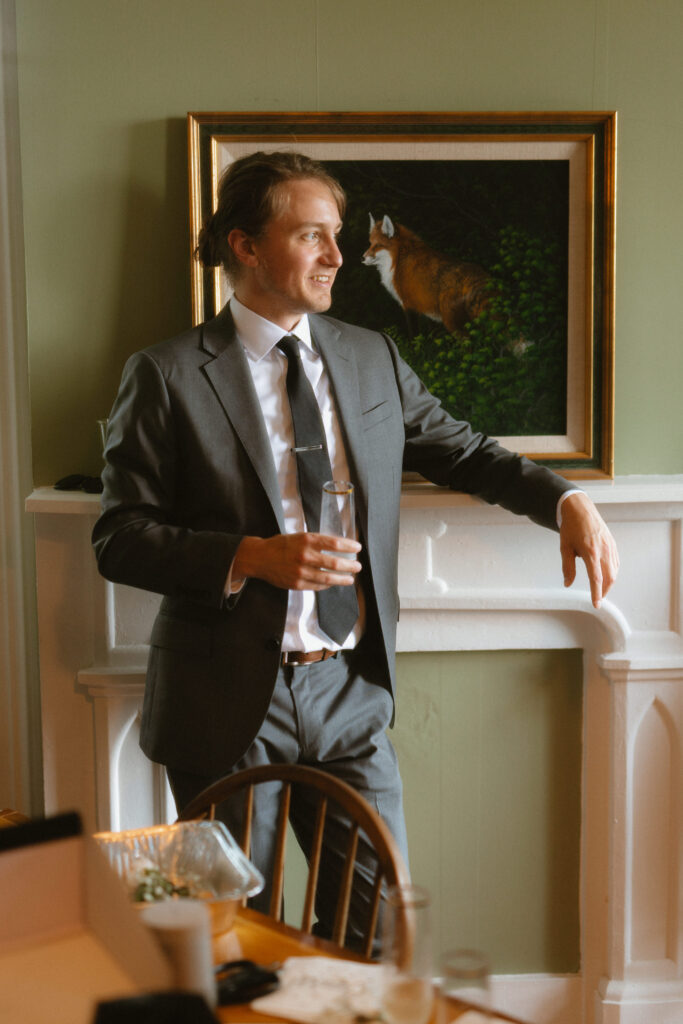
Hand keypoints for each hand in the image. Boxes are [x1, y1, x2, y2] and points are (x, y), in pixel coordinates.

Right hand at [232, 533, 361, 590]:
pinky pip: (318, 586)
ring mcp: (301, 571)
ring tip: (350, 578)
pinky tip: (333, 582)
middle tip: (358, 566)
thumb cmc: (282, 545)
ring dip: (342, 579)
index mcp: (306, 540)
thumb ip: (317, 542)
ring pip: (328, 578)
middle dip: (350, 565)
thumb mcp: (300, 536)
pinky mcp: (297, 584)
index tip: (357, 547)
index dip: (349, 546)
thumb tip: (340, 546)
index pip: (334, 543)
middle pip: (334, 563)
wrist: (260, 557)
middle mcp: (304, 555)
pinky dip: (327, 584)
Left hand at [559, 492, 618, 607]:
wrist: (580, 508)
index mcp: (590, 552)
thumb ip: (567, 567)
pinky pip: (616, 562)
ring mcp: (610, 546)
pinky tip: (606, 575)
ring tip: (601, 589)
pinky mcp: (612, 544)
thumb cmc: (570, 528)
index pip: (596, 579)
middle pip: (609, 577)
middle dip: (604, 591)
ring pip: (614, 571)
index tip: (596, 604)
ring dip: (609, 582)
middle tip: (597, 599)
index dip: (596, 593)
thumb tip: (567, 584)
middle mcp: (603, 550)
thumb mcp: (565, 547)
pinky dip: (612, 572)